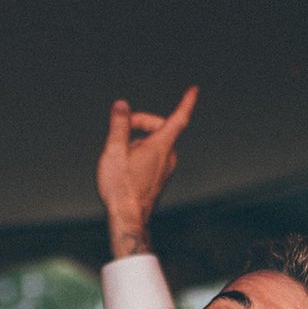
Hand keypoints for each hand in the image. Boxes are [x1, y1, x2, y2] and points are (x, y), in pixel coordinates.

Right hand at [96, 86, 196, 256]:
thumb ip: (119, 125)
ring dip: (137, 141)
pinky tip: (125, 167)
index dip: (186, 103)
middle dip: (140, 123)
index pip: (178, 118)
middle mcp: (169, 156)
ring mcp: (166, 168)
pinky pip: (153, 156)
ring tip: (119, 157)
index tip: (194, 90)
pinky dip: (140, 153)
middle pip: (159, 128)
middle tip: (119, 131)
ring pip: (154, 143)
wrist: (128, 217)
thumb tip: (122, 106)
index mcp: (161, 146)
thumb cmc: (121, 186)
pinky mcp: (161, 177)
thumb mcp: (113, 150)